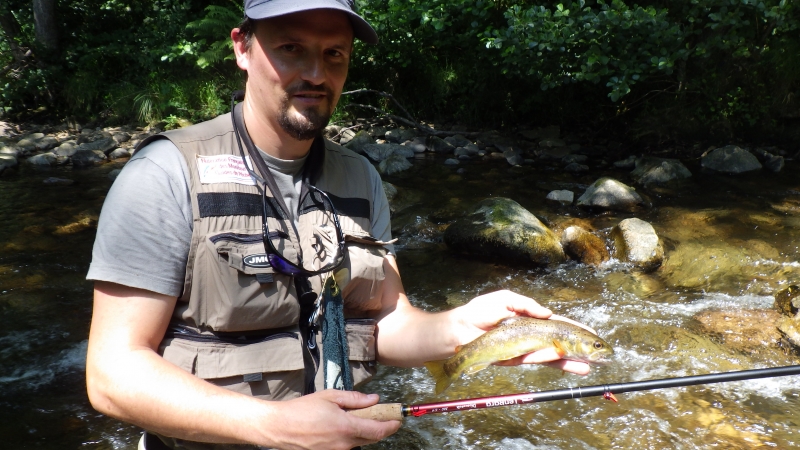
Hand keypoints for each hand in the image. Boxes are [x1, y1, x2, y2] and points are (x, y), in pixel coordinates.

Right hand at [265, 390, 400, 449]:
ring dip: (362, 431)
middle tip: (379, 413)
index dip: (391, 425)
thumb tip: (374, 399)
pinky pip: (346, 446)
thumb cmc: (302, 410)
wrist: (280, 427)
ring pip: (358, 442)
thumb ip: (355, 399)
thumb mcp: (330, 397)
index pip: (378, 430)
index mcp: (346, 427)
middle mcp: (344, 444)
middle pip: (371, 438)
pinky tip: (339, 426)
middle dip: (379, 426)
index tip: (398, 419)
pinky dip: (349, 436)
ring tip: (351, 417)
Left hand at [451, 290, 590, 374]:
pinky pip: (535, 360)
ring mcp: (525, 349)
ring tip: (586, 368)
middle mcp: (532, 335)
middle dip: (580, 351)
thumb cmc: (479, 312)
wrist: (460, 331)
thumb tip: (548, 313)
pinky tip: (559, 358)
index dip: (576, 330)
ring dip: (569, 363)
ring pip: (552, 357)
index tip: (594, 335)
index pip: (559, 324)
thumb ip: (527, 305)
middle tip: (599, 359)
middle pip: (561, 344)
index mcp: (532, 319)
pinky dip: (546, 359)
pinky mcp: (516, 359)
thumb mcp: (505, 299)